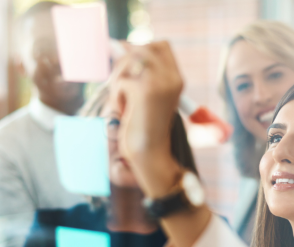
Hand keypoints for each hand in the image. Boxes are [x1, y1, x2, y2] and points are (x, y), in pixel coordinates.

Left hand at [110, 41, 183, 196]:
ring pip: (128, 61)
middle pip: (142, 48)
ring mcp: (159, 83)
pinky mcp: (145, 91)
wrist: (150, 154)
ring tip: (123, 101)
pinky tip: (124, 112)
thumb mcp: (147, 95)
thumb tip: (118, 45)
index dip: (141, 50)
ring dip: (118, 80)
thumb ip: (140, 72)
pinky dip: (116, 96)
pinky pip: (121, 81)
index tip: (130, 66)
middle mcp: (172, 78)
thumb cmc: (145, 127)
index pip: (160, 45)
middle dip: (125, 63)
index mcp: (176, 79)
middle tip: (122, 86)